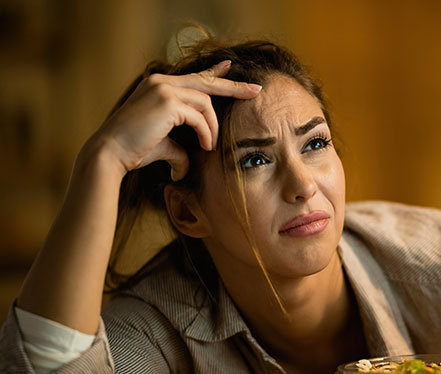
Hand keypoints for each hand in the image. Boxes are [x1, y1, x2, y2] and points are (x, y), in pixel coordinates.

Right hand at [90, 60, 260, 180]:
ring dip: (213, 127)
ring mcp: (164, 89)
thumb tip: (187, 165)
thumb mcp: (163, 145)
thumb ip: (179, 148)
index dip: (215, 73)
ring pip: (205, 103)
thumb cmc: (134, 151)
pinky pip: (200, 116)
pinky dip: (206, 132)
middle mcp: (161, 82)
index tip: (230, 67)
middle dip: (234, 87)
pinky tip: (205, 146)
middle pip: (207, 82)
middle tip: (256, 90)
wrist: (111, 153)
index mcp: (158, 85)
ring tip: (210, 146)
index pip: (193, 76)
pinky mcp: (168, 101)